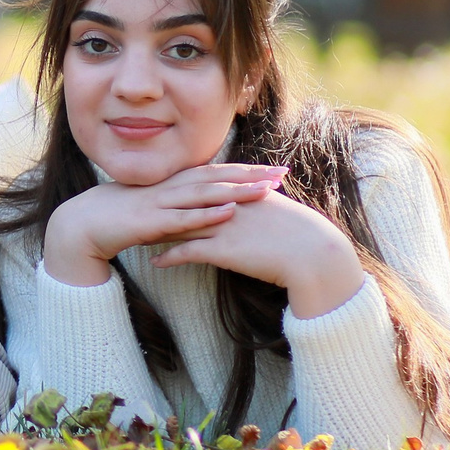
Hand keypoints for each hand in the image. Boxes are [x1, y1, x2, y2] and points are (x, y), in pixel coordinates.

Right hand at [38, 163, 287, 288]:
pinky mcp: (151, 222)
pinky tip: (229, 212)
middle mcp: (170, 188)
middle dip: (250, 175)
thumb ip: (179, 207)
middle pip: (217, 177)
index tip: (274, 169)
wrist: (82, 225)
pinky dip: (208, 214)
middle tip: (282, 173)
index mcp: (172, 183)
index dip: (246, 169)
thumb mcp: (155, 209)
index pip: (216, 172)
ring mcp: (161, 203)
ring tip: (265, 190)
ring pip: (205, 194)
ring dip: (237, 191)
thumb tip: (206, 209)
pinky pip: (184, 218)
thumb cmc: (118, 218)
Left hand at [153, 187, 367, 318]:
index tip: (161, 191)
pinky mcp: (223, 249)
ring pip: (180, 226)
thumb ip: (259, 200)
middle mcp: (227, 204)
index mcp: (240, 192)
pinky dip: (169, 257)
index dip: (181, 189)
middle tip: (137, 209)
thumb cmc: (301, 235)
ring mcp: (223, 226)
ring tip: (136, 235)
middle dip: (160, 206)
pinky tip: (155, 263)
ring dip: (156, 232)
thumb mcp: (277, 209)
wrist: (313, 253)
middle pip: (184, 201)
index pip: (203, 186)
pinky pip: (187, 252)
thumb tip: (253, 198)